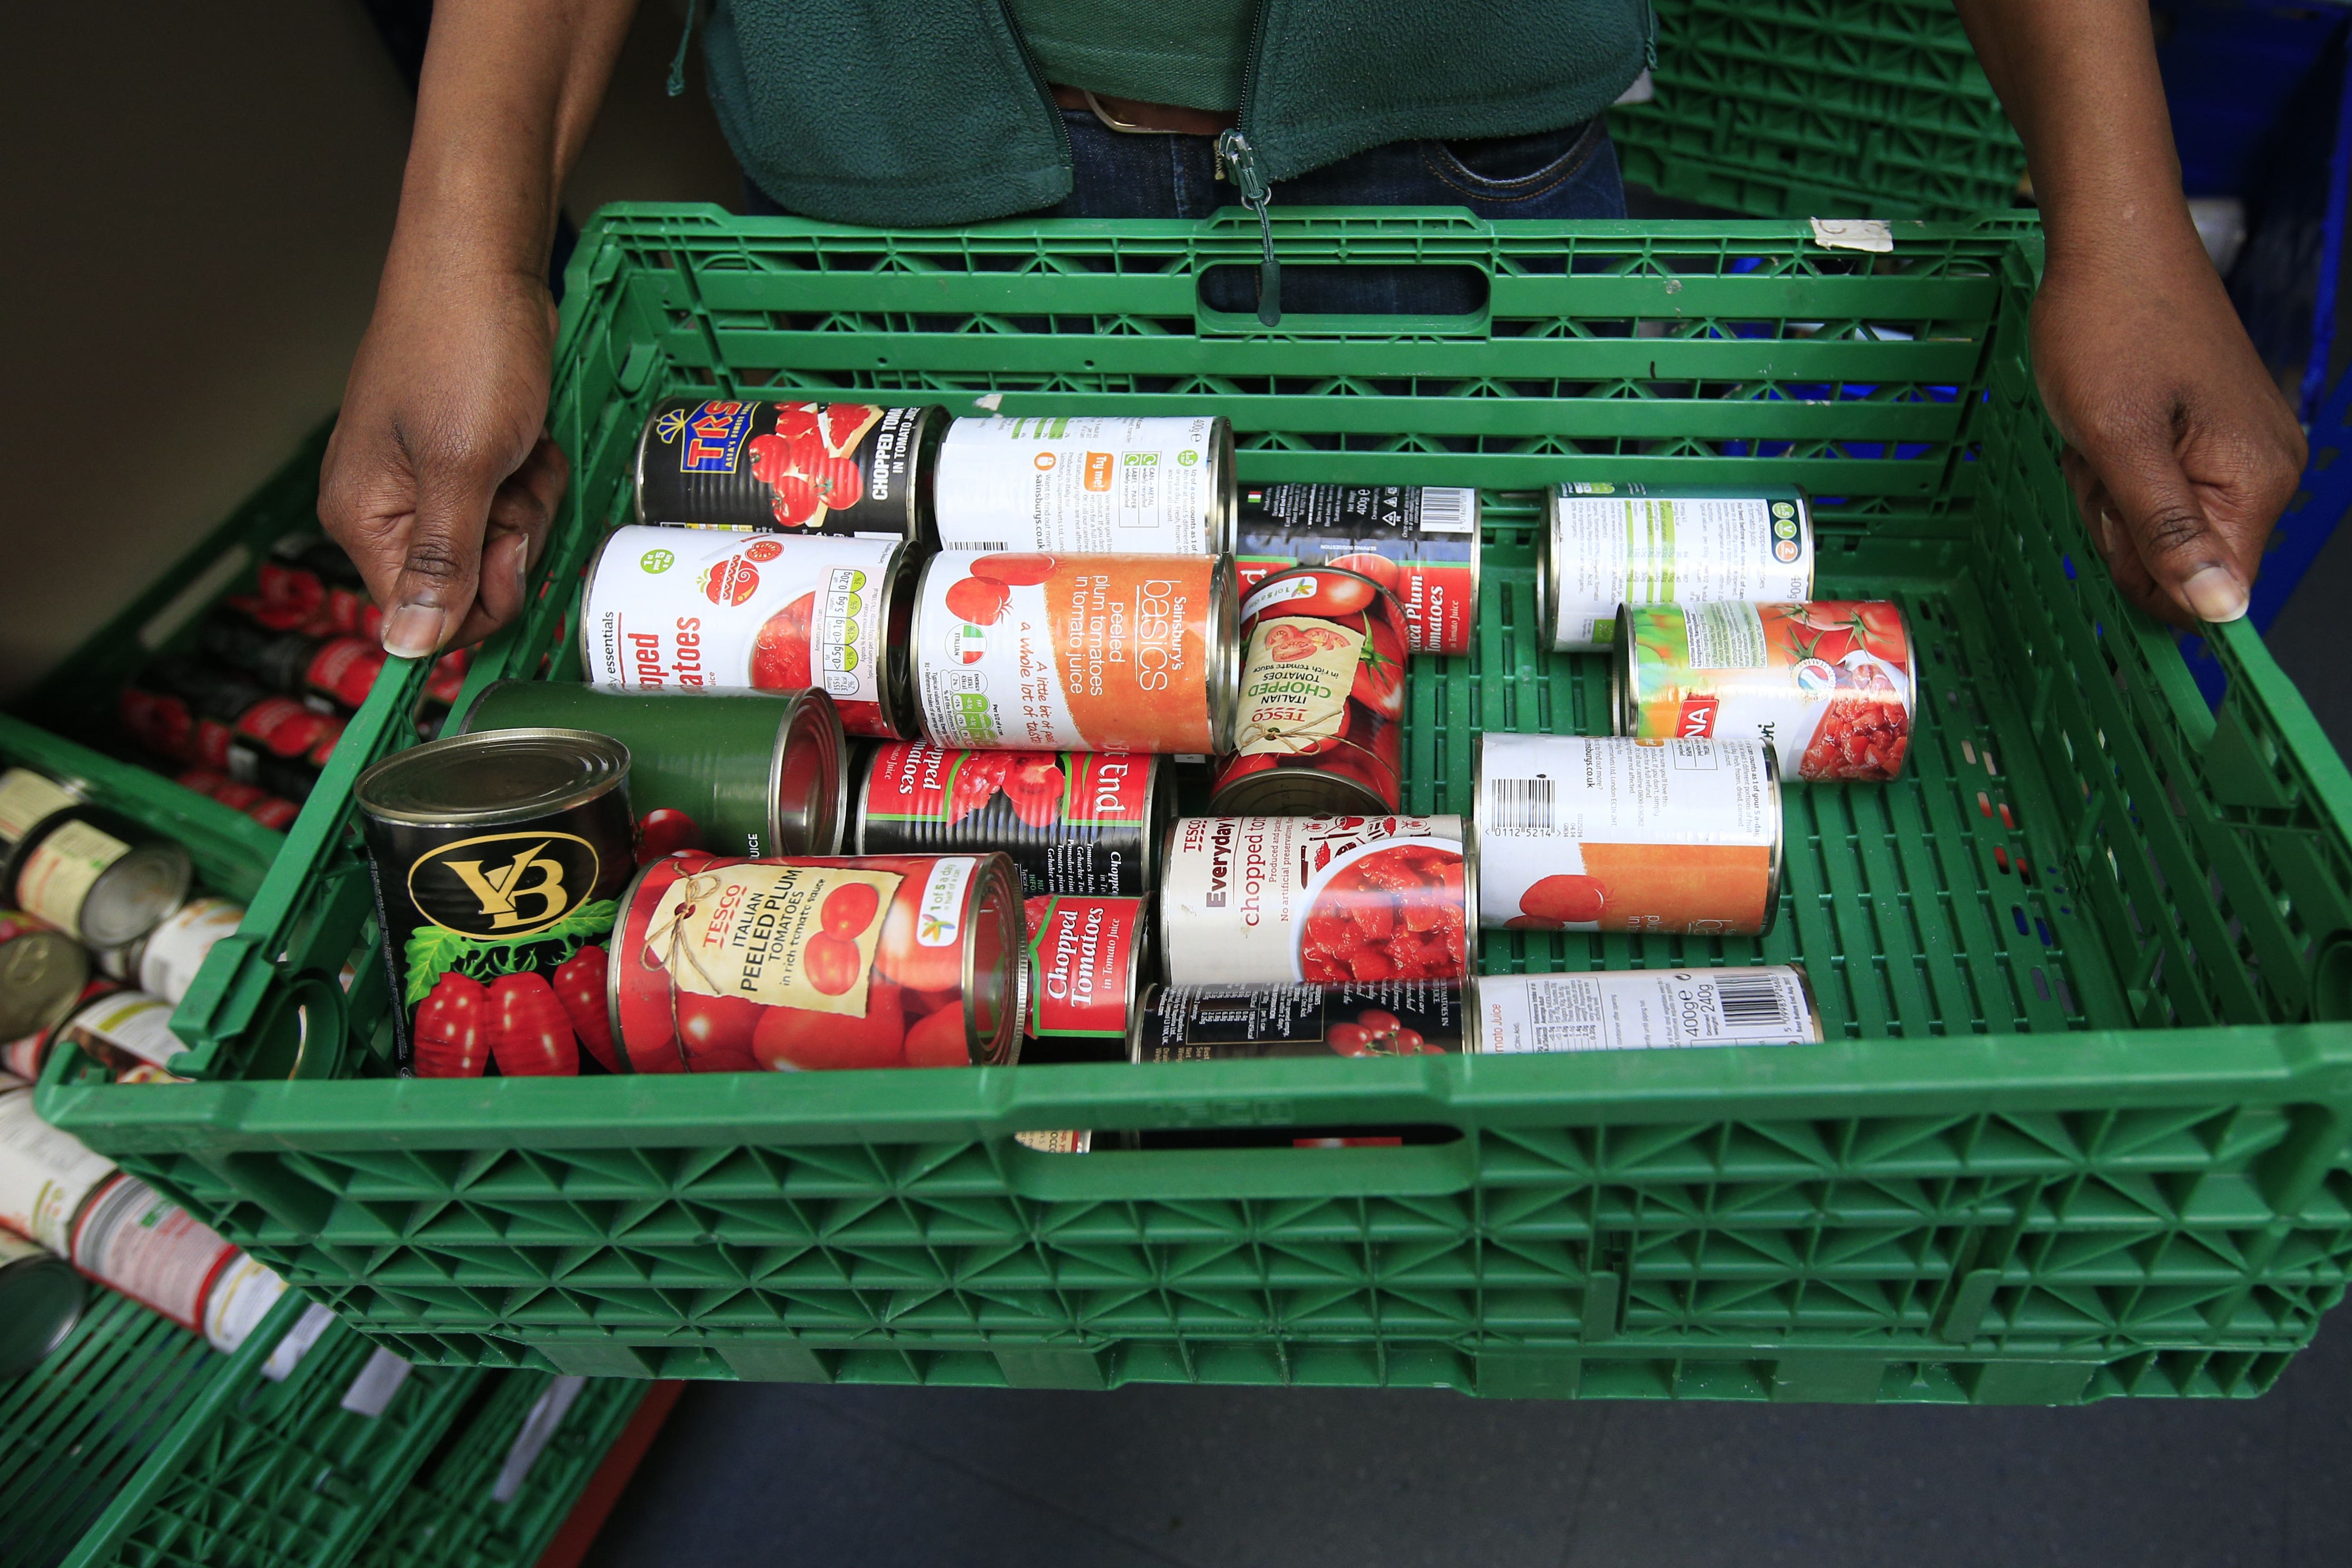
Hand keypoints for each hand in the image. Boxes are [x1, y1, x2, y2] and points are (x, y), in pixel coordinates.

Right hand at [319, 260, 567, 656]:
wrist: (482, 263)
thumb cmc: (464, 347)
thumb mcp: (464, 467)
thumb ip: (442, 562)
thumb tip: (410, 645)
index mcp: (366, 519)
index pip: (426, 618)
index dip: (485, 594)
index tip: (508, 539)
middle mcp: (386, 508)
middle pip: (470, 582)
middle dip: (513, 536)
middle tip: (514, 477)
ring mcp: (426, 480)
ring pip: (499, 540)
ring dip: (528, 499)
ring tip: (519, 444)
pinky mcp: (463, 456)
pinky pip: (510, 499)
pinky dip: (530, 472)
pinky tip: (526, 433)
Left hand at [2032, 232, 2304, 628]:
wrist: (2110, 242)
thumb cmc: (2108, 325)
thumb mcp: (2119, 441)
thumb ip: (2167, 530)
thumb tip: (2221, 609)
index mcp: (2256, 478)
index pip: (2214, 591)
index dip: (2147, 576)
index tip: (2112, 518)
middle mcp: (2262, 468)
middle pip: (2177, 560)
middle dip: (2117, 521)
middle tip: (2100, 457)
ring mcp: (2233, 448)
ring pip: (2152, 523)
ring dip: (2106, 490)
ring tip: (2099, 431)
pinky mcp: (2202, 431)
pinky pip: (2148, 485)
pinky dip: (2110, 465)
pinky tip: (2102, 424)